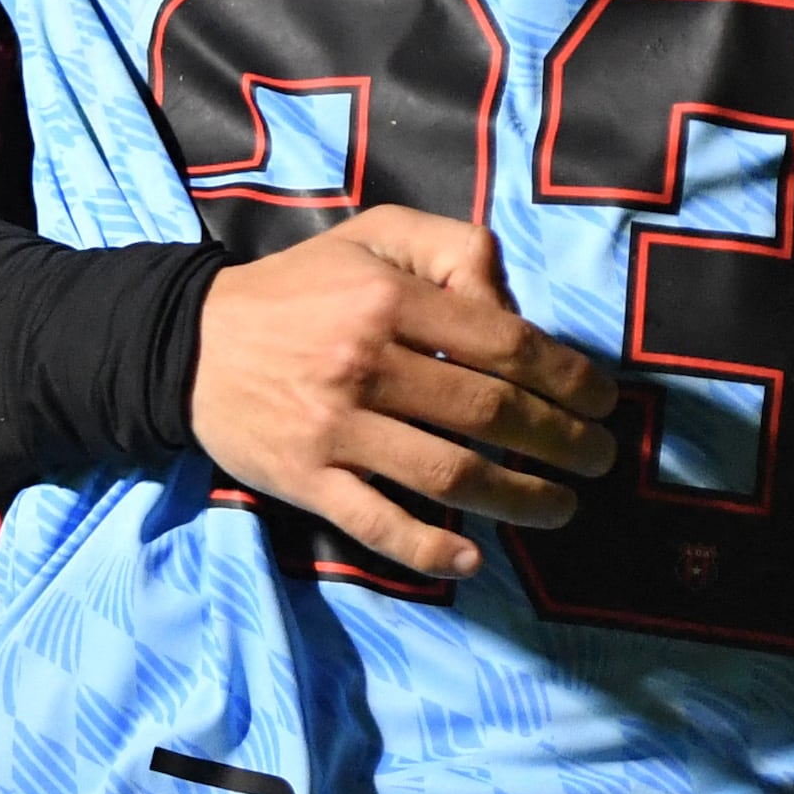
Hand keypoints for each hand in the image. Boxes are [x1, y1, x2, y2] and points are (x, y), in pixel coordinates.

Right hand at [192, 204, 620, 580]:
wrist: (189, 344)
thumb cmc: (299, 289)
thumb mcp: (375, 236)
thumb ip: (454, 252)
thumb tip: (514, 312)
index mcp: (388, 300)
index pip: (504, 344)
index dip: (568, 378)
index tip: (604, 402)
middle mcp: (366, 363)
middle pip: (489, 413)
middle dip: (563, 442)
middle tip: (601, 459)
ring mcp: (335, 429)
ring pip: (448, 473)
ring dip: (520, 498)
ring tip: (562, 508)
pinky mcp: (306, 479)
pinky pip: (377, 523)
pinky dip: (430, 546)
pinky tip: (472, 557)